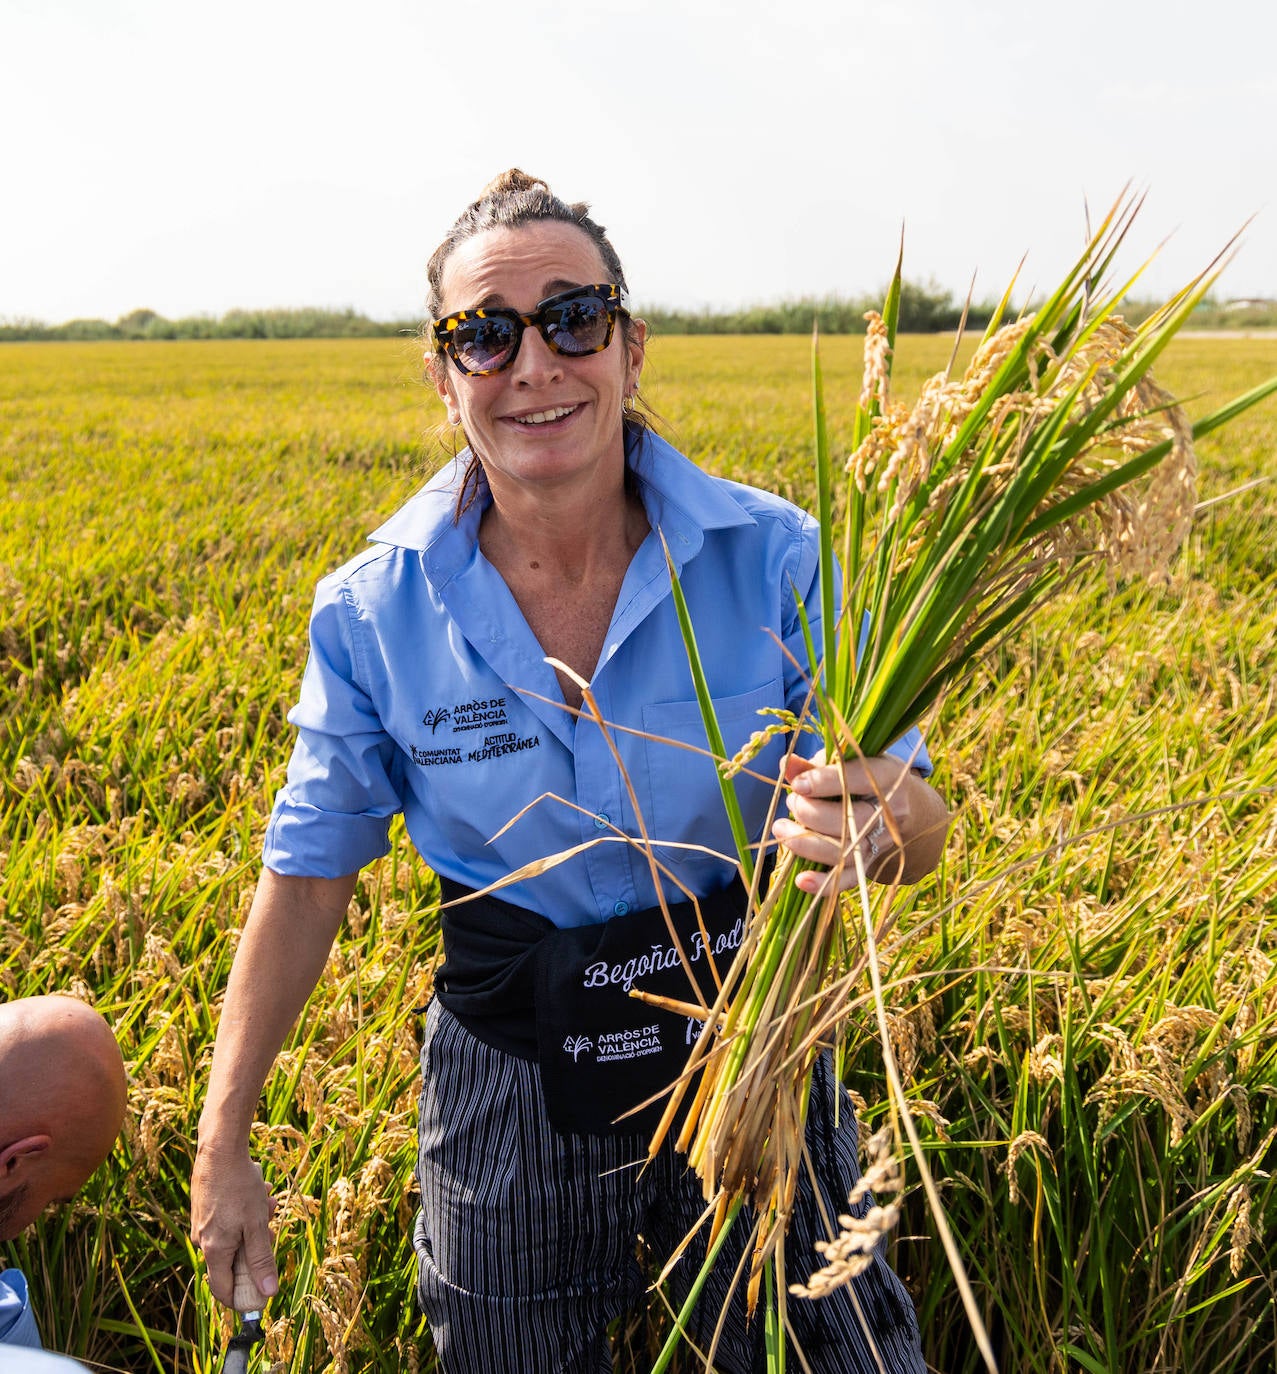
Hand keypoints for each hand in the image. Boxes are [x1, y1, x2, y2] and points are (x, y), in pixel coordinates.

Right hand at [190, 1141, 278, 1308]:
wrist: (219, 1150)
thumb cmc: (239, 1187)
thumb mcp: (256, 1224)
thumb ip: (262, 1259)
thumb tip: (269, 1292)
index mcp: (214, 1250)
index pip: (222, 1289)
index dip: (241, 1296)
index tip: (260, 1294)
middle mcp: (203, 1240)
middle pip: (233, 1259)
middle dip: (256, 1245)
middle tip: (271, 1226)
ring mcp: (202, 1224)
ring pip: (234, 1234)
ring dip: (255, 1222)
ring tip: (268, 1199)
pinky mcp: (204, 1208)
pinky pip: (228, 1219)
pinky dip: (245, 1210)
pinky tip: (258, 1190)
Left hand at [772, 750, 946, 893]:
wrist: (905, 806)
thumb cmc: (864, 776)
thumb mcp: (847, 761)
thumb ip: (815, 765)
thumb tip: (786, 765)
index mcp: (889, 776)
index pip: (857, 779)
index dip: (824, 782)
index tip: (798, 785)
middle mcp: (890, 811)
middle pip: (850, 820)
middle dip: (811, 813)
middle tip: (792, 802)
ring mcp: (882, 841)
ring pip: (845, 851)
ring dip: (806, 844)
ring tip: (780, 828)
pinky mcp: (871, 863)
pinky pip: (848, 879)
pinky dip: (824, 883)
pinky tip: (801, 880)